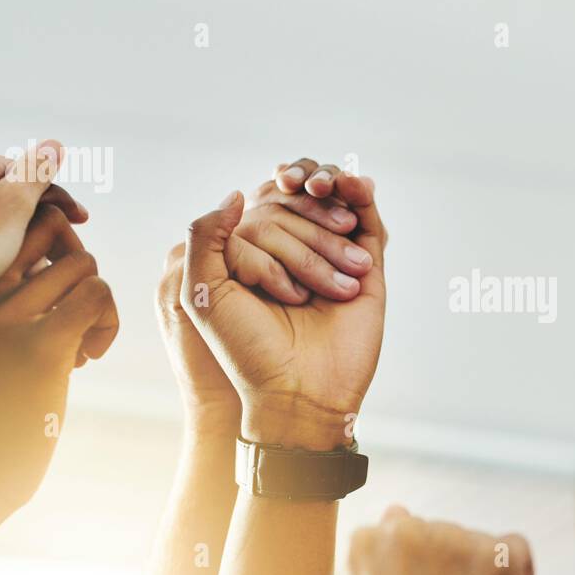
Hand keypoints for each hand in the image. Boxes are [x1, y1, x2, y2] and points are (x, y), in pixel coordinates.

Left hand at [0, 140, 87, 327]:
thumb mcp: (16, 204)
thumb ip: (39, 170)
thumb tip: (55, 144)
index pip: (25, 172)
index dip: (55, 198)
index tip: (80, 223)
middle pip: (4, 189)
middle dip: (32, 214)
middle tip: (60, 242)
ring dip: (11, 229)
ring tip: (29, 257)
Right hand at [0, 204, 117, 522]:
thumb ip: (0, 298)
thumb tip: (47, 257)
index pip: (23, 224)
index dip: (61, 243)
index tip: (67, 287)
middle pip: (61, 239)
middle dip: (84, 275)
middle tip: (77, 320)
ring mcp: (10, 318)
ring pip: (86, 267)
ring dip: (100, 305)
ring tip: (82, 347)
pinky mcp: (42, 346)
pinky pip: (98, 296)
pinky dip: (108, 323)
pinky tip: (88, 357)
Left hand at [180, 177, 386, 448]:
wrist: (297, 392)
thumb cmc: (247, 351)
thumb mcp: (204, 291)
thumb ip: (205, 237)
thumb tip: (238, 192)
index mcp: (256, 263)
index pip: (263, 210)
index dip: (264, 211)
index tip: (258, 266)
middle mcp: (295, 261)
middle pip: (300, 206)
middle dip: (298, 207)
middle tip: (299, 224)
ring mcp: (334, 264)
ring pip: (332, 208)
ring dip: (328, 189)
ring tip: (324, 188)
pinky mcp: (369, 272)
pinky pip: (369, 222)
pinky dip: (360, 193)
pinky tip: (351, 182)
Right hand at [343, 507, 533, 574]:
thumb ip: (373, 561)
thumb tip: (394, 513)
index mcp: (367, 542)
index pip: (401, 530)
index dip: (418, 571)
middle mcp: (407, 531)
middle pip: (440, 533)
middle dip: (450, 567)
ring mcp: (453, 541)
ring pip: (476, 540)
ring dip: (481, 570)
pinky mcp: (497, 557)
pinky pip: (514, 547)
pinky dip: (516, 572)